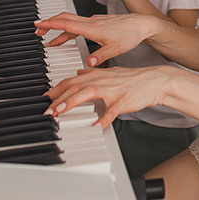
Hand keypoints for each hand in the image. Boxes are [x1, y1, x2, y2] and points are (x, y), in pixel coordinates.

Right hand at [35, 11, 152, 66]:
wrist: (142, 24)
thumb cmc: (131, 34)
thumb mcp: (116, 49)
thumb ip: (101, 56)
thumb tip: (89, 63)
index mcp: (92, 28)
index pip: (66, 24)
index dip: (50, 24)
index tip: (38, 24)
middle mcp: (90, 22)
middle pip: (64, 19)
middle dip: (49, 24)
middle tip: (37, 31)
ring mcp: (93, 21)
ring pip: (70, 22)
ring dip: (57, 29)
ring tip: (48, 39)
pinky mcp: (97, 23)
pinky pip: (77, 25)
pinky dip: (68, 30)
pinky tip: (66, 38)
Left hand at [45, 65, 173, 126]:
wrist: (154, 81)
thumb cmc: (133, 79)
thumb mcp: (111, 72)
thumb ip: (93, 73)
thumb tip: (79, 73)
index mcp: (98, 75)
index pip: (71, 80)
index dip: (56, 89)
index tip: (45, 98)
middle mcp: (102, 81)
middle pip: (75, 86)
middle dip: (58, 97)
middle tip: (46, 109)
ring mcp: (112, 91)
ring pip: (88, 93)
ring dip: (72, 102)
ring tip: (60, 111)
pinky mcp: (122, 101)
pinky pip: (111, 112)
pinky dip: (102, 120)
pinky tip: (95, 127)